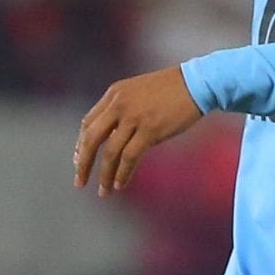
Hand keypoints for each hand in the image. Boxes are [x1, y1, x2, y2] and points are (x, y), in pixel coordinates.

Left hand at [73, 67, 203, 194]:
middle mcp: (119, 105)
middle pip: (91, 139)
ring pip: (110, 152)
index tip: (79, 161)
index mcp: (113, 94)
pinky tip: (120, 184)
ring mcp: (134, 117)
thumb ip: (122, 109)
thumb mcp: (137, 92)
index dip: (81, 145)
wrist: (195, 82)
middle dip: (83, 163)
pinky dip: (123, 174)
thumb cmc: (170, 89)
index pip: (88, 123)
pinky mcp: (150, 129)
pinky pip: (129, 157)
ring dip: (104, 175)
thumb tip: (112, 136)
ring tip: (104, 191)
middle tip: (79, 182)